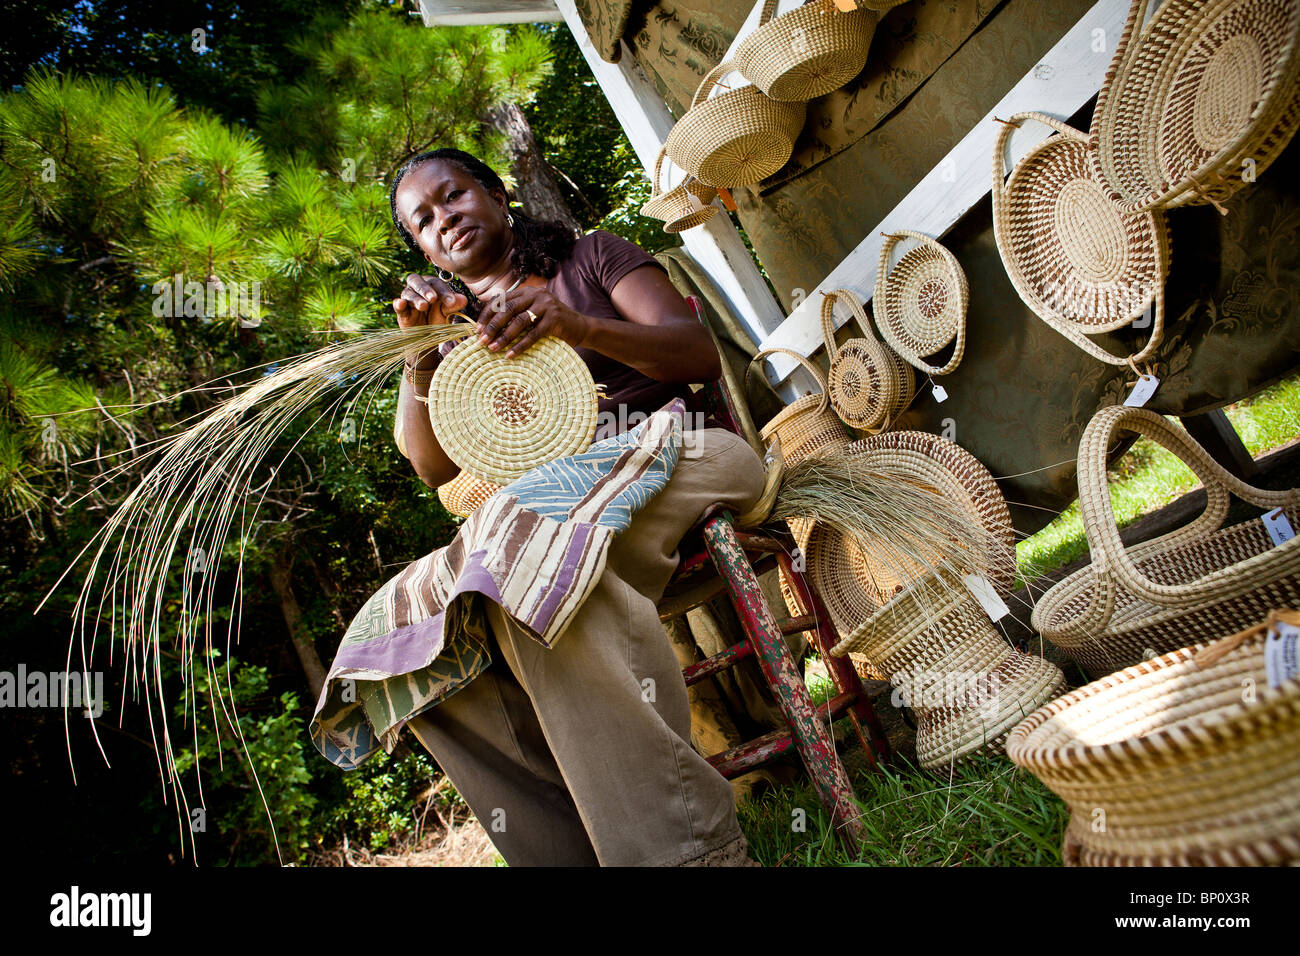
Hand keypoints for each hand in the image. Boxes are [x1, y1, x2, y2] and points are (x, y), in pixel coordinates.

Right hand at [394, 273, 469, 367]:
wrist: (427, 336)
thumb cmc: (438, 318)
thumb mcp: (447, 313)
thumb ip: (453, 305)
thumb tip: (464, 299)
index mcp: (430, 285)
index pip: (436, 284)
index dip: (444, 292)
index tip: (452, 301)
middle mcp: (417, 288)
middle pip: (417, 281)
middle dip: (425, 289)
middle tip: (433, 298)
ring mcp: (407, 299)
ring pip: (408, 293)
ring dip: (416, 299)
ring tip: (423, 306)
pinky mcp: (401, 311)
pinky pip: (398, 305)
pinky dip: (398, 303)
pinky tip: (400, 303)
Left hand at [476, 286, 590, 358]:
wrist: (579, 327)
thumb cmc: (550, 323)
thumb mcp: (532, 312)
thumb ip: (515, 313)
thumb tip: (487, 324)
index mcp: (527, 291)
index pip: (501, 300)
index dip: (487, 315)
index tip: (477, 329)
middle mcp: (536, 295)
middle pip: (508, 309)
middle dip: (493, 326)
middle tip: (482, 340)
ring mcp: (547, 306)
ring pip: (519, 321)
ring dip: (504, 337)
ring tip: (494, 348)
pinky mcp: (555, 320)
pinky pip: (533, 334)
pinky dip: (520, 345)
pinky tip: (511, 355)